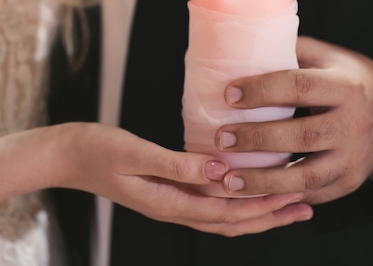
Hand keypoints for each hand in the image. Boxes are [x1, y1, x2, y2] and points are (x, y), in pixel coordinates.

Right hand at [56, 123, 312, 236]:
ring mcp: (172, 202)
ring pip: (224, 217)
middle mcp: (175, 208)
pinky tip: (247, 191)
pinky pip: (210, 204)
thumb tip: (220, 171)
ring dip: (257, 212)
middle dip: (270, 215)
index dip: (262, 207)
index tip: (293, 196)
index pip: (226, 212)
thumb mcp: (136, 154)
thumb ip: (178, 165)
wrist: (67, 155)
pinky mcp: (169, 191)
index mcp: (170, 202)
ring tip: (287, 204)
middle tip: (305, 206)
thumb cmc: (97, 151)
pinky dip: (235, 203)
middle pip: (232, 222)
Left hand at [215, 35, 372, 204]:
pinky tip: (252, 194)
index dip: (262, 90)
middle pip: (301, 135)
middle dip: (257, 139)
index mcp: (346, 86)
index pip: (300, 87)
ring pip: (306, 176)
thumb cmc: (348, 80)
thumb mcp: (328, 58)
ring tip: (228, 180)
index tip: (229, 94)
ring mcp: (353, 158)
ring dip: (263, 181)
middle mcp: (354, 124)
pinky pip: (311, 194)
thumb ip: (292, 53)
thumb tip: (243, 46)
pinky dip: (279, 196)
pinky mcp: (348, 182)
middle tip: (221, 138)